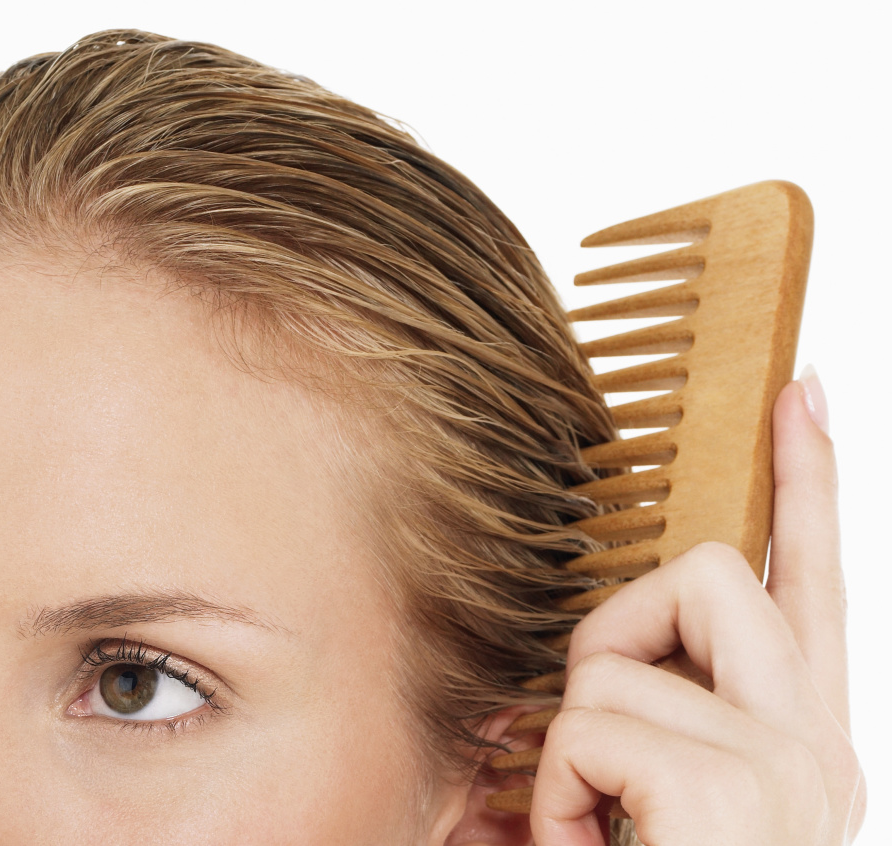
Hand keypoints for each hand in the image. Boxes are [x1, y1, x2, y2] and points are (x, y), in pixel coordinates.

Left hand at [529, 373, 866, 845]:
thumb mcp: (650, 810)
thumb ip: (639, 727)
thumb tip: (581, 671)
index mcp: (801, 742)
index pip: (814, 581)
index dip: (810, 479)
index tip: (806, 390)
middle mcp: (815, 745)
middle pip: (718, 570)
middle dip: (623, 627)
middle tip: (600, 740)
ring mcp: (787, 767)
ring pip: (625, 652)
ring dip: (574, 744)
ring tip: (596, 835)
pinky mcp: (732, 792)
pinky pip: (591, 723)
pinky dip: (559, 793)